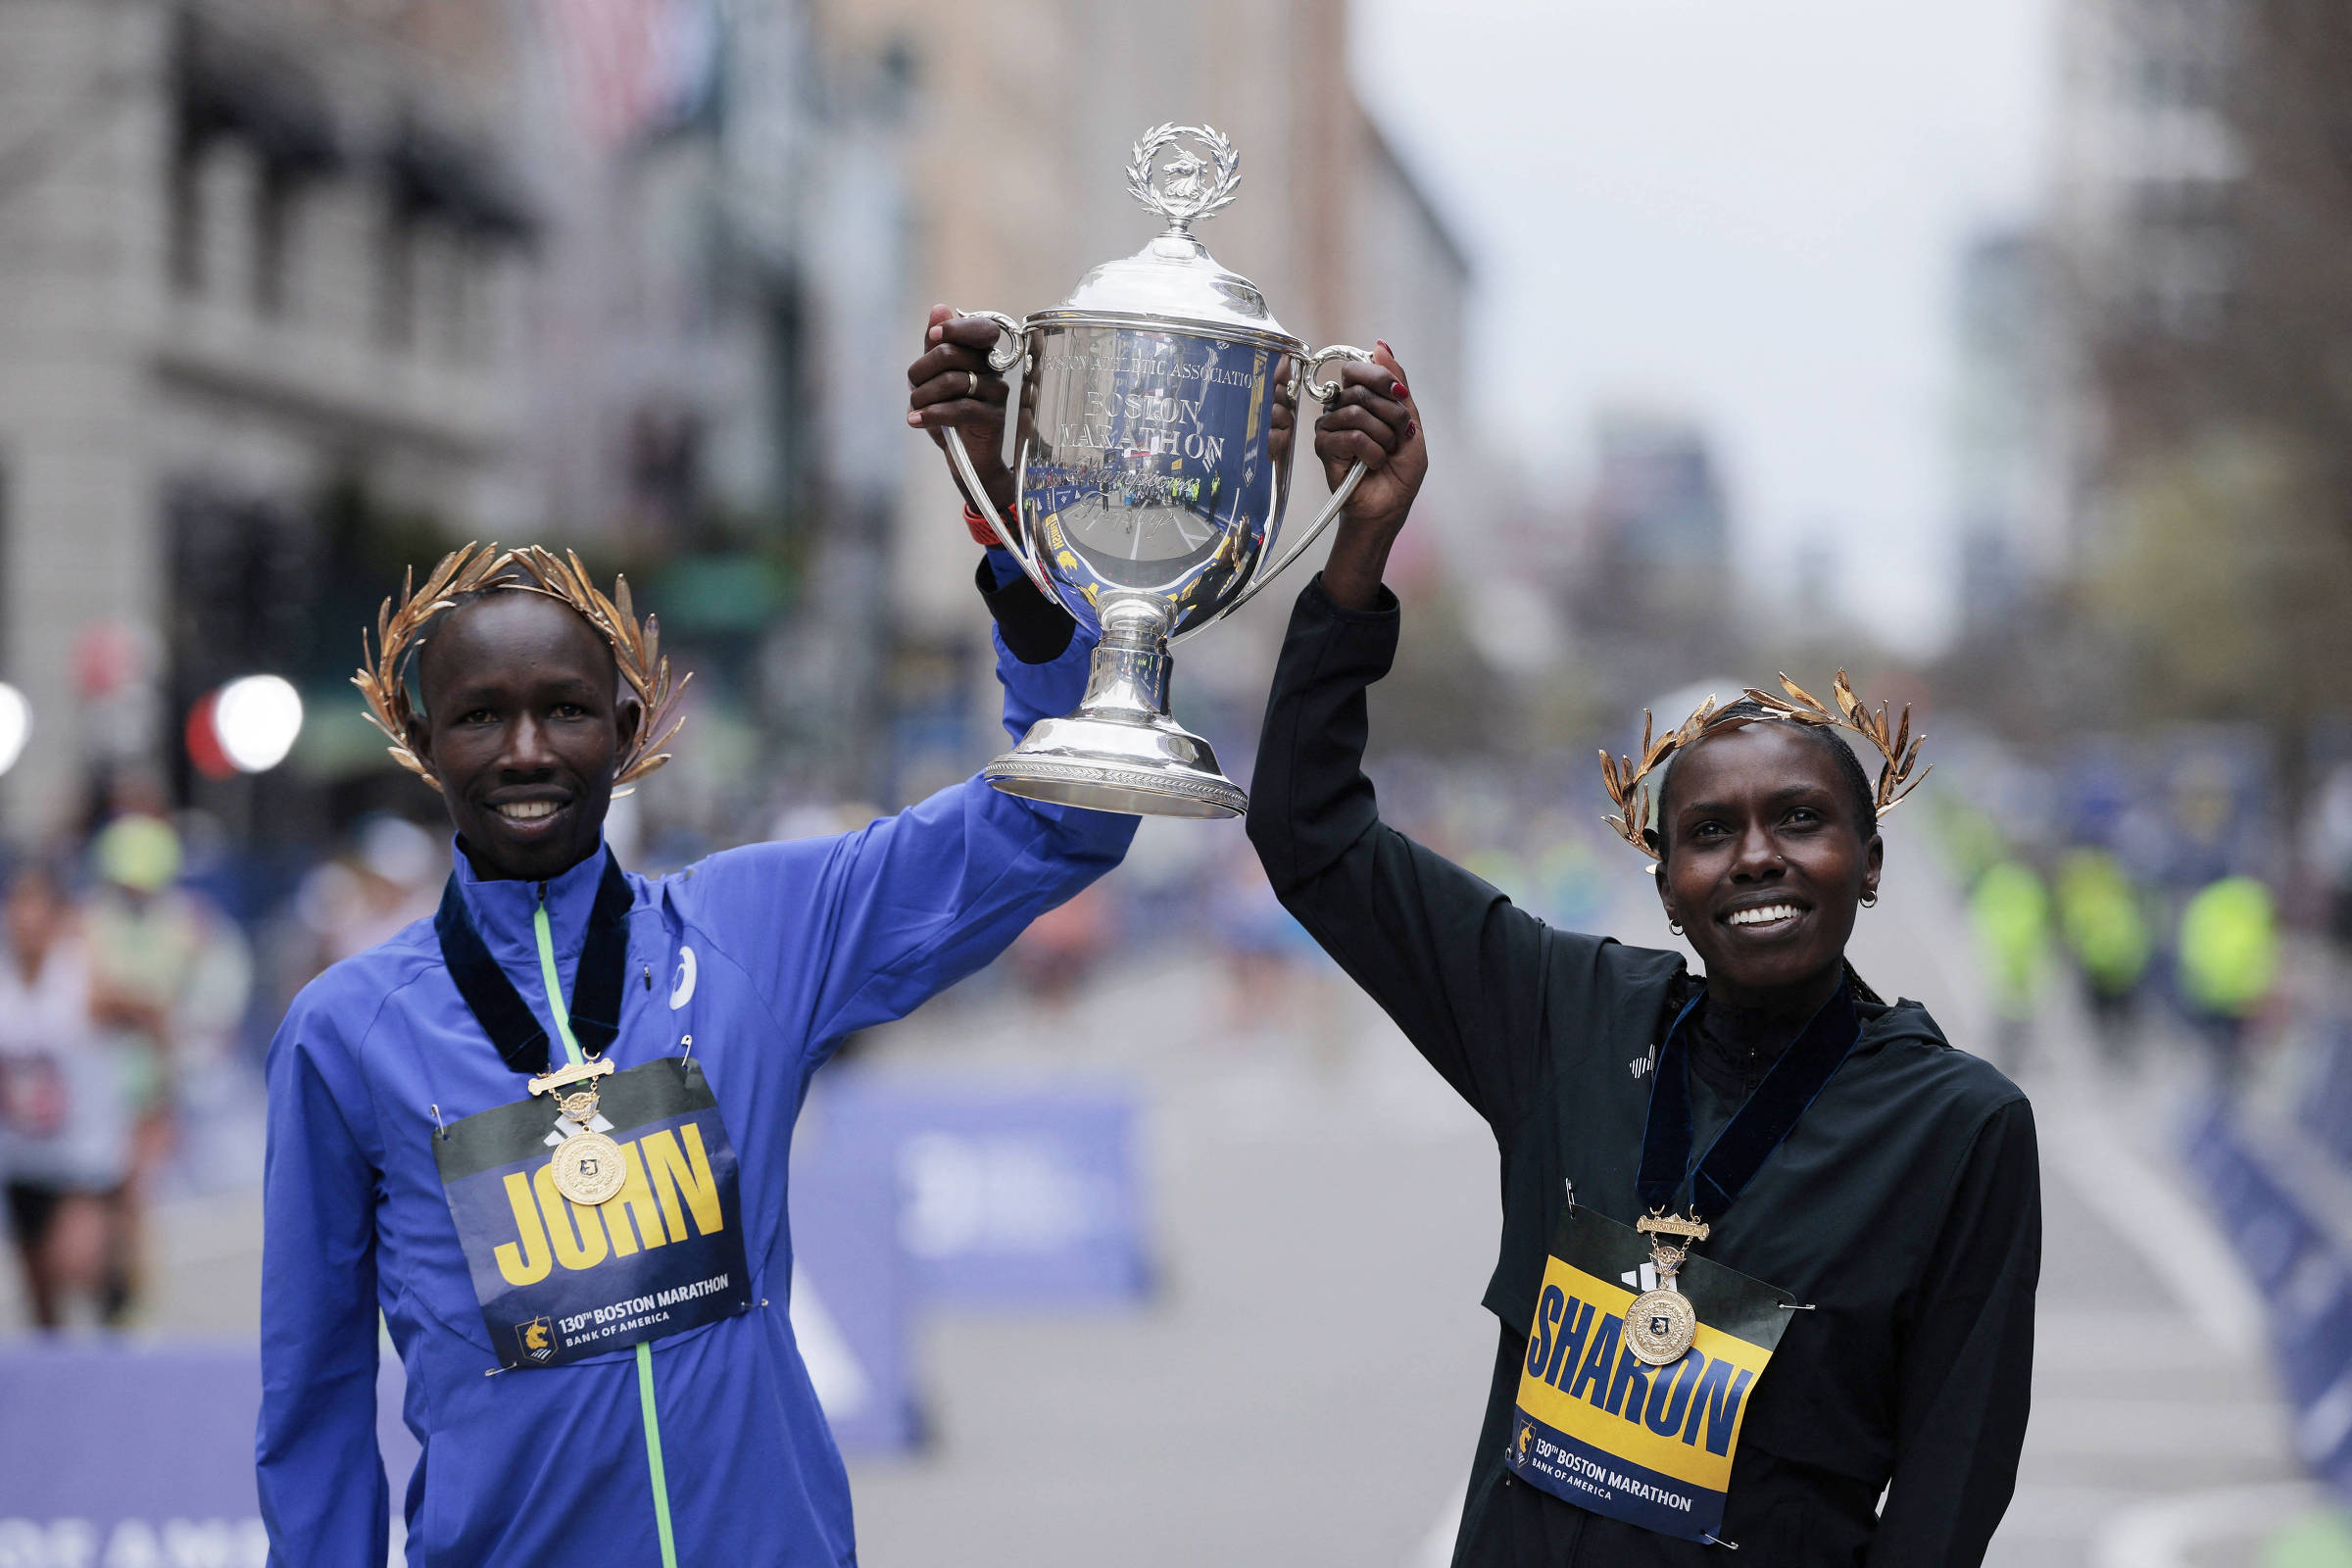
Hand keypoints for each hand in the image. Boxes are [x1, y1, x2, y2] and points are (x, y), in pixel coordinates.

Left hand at [906, 305, 1016, 516]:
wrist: (966, 459)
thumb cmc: (950, 415)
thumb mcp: (935, 379)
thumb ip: (936, 345)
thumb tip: (940, 308)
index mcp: (982, 355)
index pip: (981, 328)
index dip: (956, 328)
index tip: (931, 338)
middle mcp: (994, 370)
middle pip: (952, 353)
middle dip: (920, 370)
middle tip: (911, 386)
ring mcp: (996, 394)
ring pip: (952, 381)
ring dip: (921, 396)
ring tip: (913, 408)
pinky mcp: (993, 419)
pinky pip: (959, 409)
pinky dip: (930, 414)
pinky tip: (914, 420)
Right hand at [1312, 341, 1423, 608]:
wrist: (1389, 507)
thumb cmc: (1399, 470)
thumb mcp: (1409, 422)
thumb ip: (1396, 385)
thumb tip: (1379, 345)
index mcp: (1361, 398)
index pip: (1358, 367)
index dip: (1380, 377)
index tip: (1400, 395)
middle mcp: (1342, 408)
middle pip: (1360, 389)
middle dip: (1390, 414)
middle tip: (1398, 437)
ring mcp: (1330, 427)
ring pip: (1355, 411)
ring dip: (1383, 436)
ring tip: (1385, 454)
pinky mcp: (1324, 448)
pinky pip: (1349, 435)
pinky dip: (1371, 452)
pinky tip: (1372, 465)